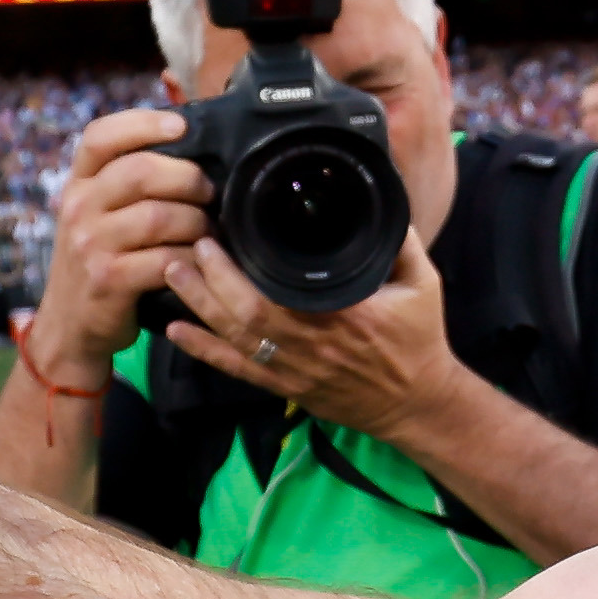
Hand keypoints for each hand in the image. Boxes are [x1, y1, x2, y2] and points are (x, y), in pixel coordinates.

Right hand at [32, 107, 208, 370]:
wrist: (70, 326)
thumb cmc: (97, 261)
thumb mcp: (96, 216)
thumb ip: (124, 182)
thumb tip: (187, 145)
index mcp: (77, 184)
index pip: (100, 136)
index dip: (143, 122)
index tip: (180, 124)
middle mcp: (78, 208)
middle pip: (141, 171)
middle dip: (188, 178)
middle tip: (208, 192)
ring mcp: (91, 244)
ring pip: (160, 216)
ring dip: (197, 222)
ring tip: (208, 231)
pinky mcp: (110, 279)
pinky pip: (166, 258)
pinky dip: (192, 258)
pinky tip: (199, 260)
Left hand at [154, 234, 467, 445]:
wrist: (417, 403)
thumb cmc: (419, 340)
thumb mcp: (424, 283)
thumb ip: (401, 241)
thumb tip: (381, 194)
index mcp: (344, 315)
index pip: (279, 293)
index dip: (239, 270)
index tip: (218, 236)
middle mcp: (313, 346)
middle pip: (245, 315)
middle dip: (209, 281)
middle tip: (187, 247)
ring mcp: (295, 371)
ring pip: (235, 340)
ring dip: (199, 307)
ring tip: (173, 274)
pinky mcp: (285, 387)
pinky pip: (237, 369)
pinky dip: (203, 351)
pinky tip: (175, 331)